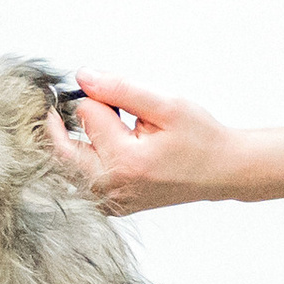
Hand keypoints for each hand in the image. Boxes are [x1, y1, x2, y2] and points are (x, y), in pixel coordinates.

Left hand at [47, 76, 283, 217]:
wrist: (223, 170)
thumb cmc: (200, 138)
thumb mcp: (166, 104)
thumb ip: (120, 89)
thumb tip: (84, 77)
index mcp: (125, 162)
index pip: (84, 114)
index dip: (96, 97)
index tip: (114, 96)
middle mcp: (113, 187)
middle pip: (61, 147)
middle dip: (68, 120)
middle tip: (92, 103)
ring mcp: (111, 201)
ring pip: (66, 165)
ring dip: (76, 141)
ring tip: (108, 128)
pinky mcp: (112, 206)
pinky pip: (80, 180)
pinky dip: (84, 160)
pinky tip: (108, 149)